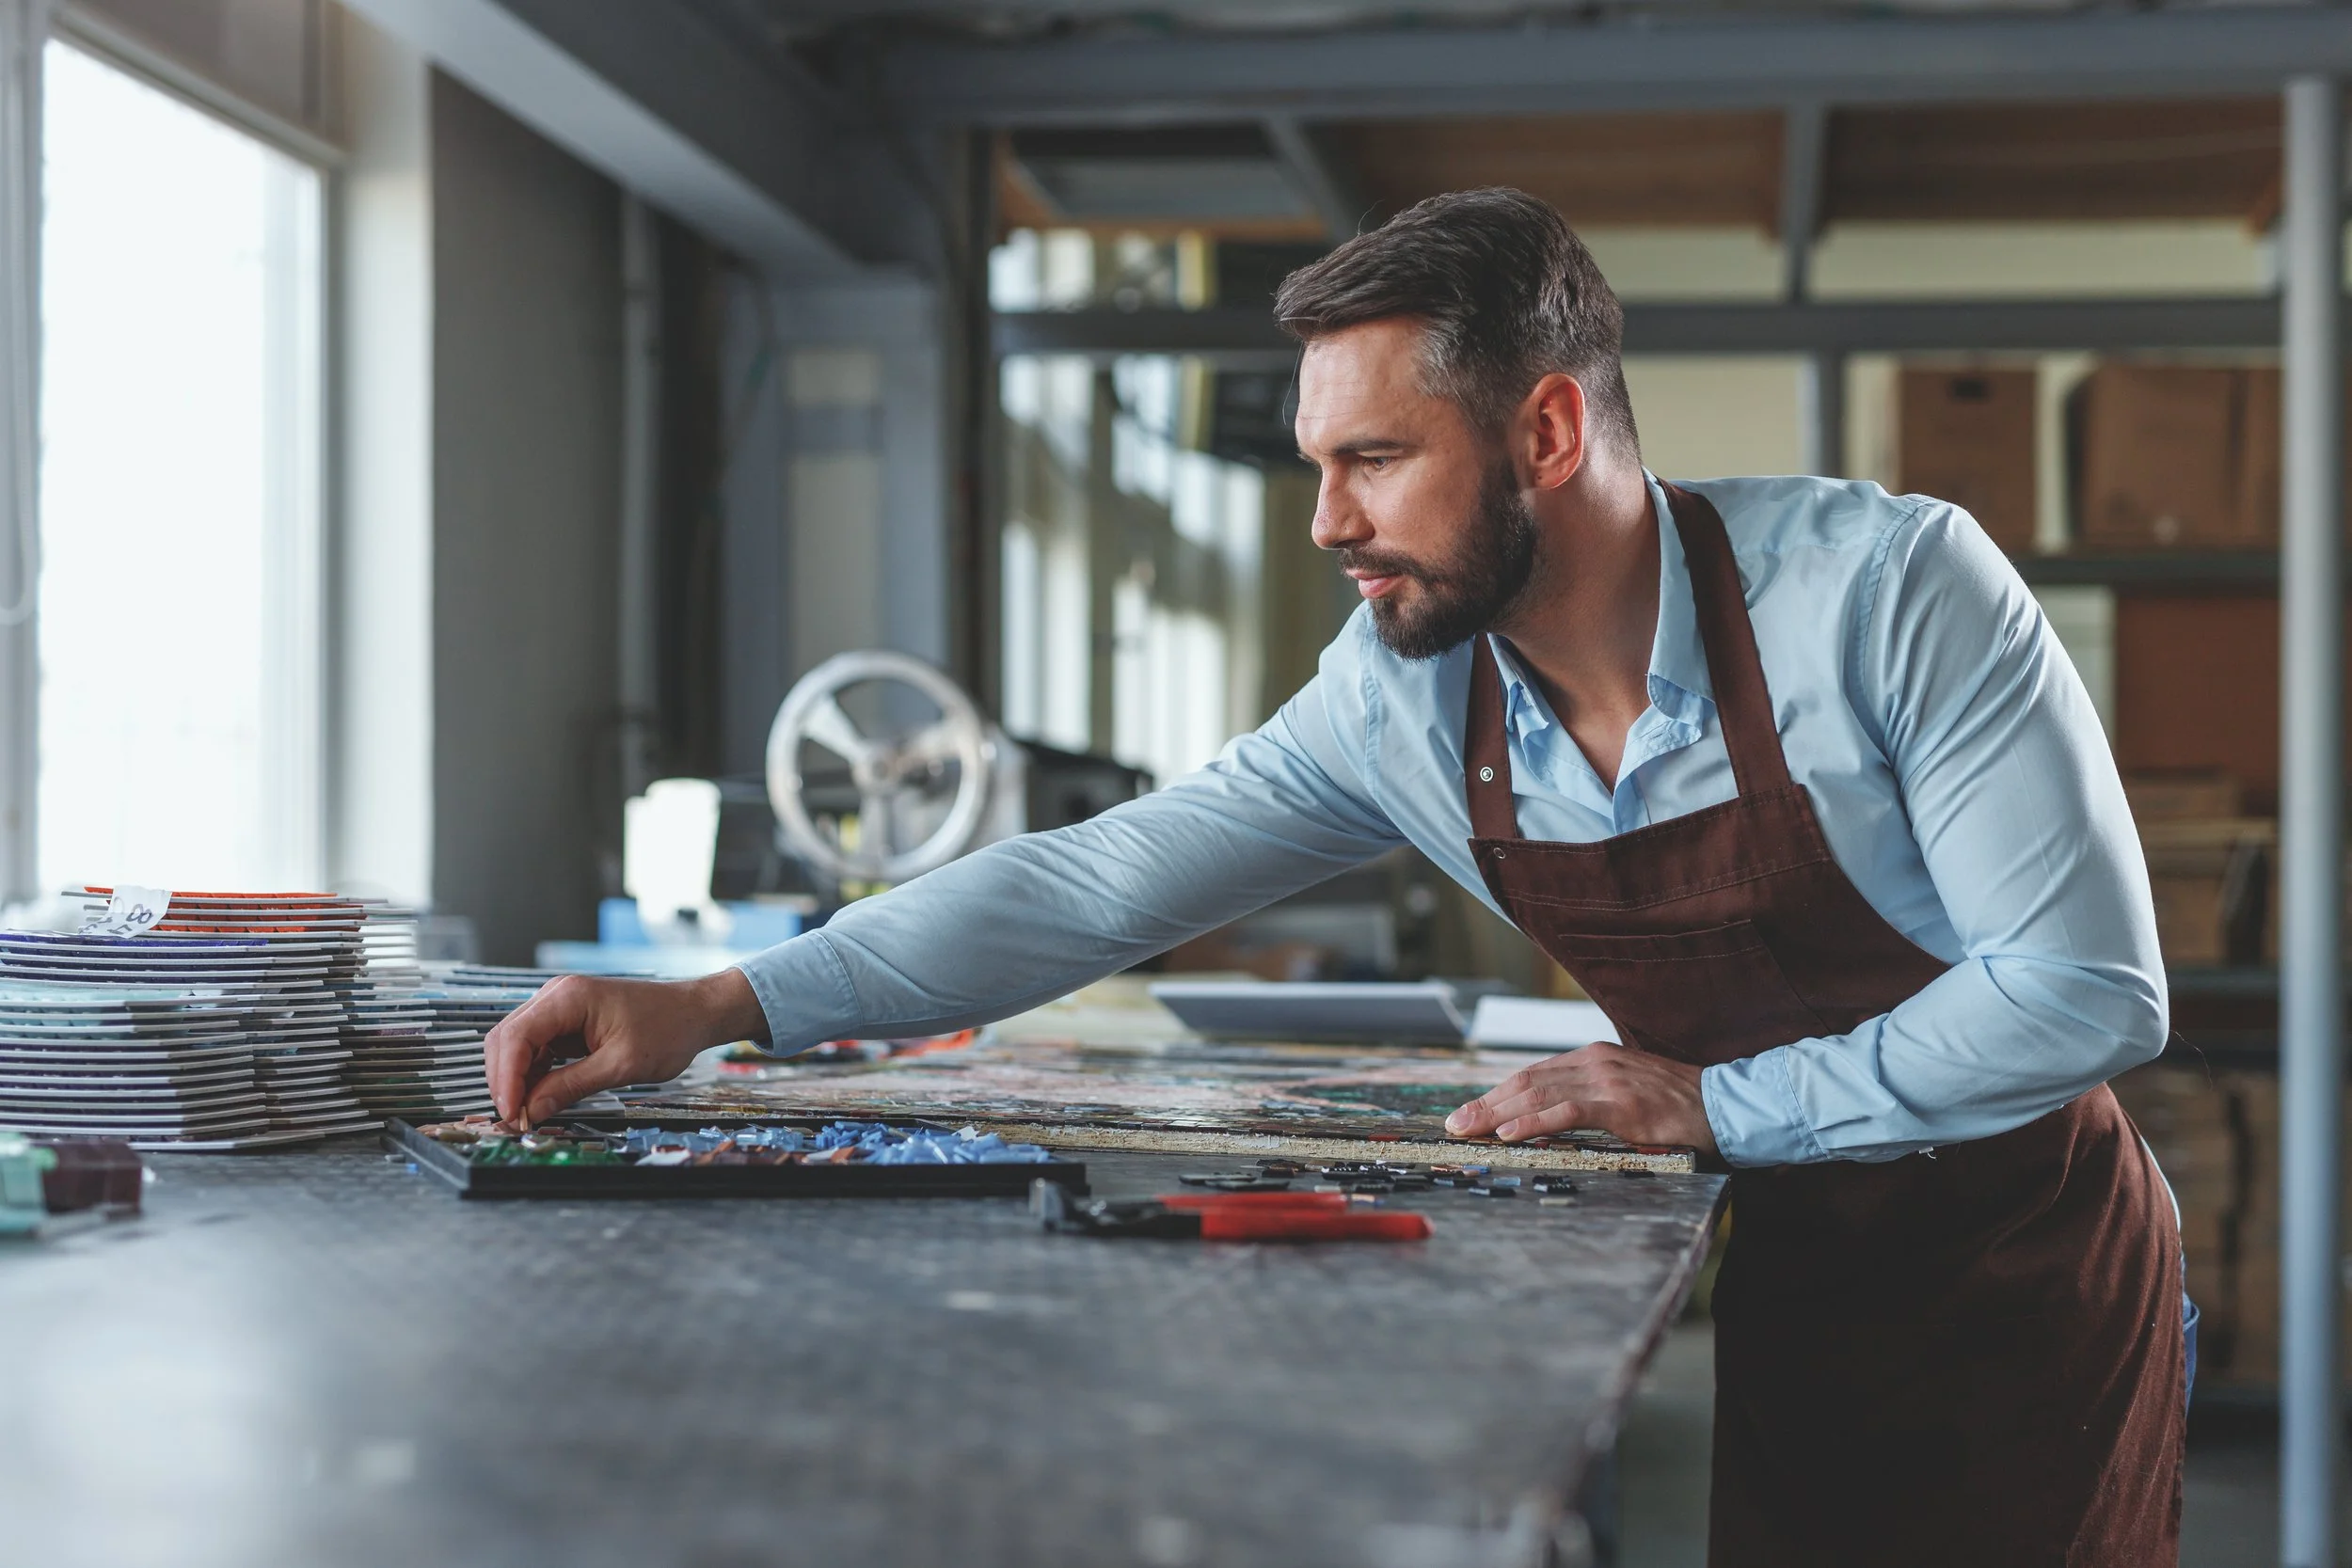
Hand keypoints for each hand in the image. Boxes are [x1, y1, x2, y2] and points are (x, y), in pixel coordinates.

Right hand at [484, 968, 768, 1126]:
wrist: (695, 1012)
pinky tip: (541, 1098)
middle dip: (505, 1081)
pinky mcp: (567, 1023)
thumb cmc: (669, 1028)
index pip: (516, 1037)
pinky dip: (533, 1075)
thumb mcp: (620, 1065)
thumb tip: (533, 1109)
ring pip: (517, 1046)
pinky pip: (537, 1049)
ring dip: (517, 1080)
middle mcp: (557, 996)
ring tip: (527, 1114)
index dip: (506, 1079)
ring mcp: (560, 1008)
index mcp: (569, 997)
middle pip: (507, 1040)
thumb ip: (572, 1086)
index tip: (511, 1112)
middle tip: (516, 1120)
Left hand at [1443, 1041, 1717, 1154]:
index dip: (1498, 1094)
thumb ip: (1592, 1098)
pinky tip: (1508, 1133)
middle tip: (1454, 1123)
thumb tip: (1554, 1117)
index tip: (1471, 1112)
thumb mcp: (1627, 1093)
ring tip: (1467, 1128)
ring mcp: (1606, 1080)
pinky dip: (1532, 1121)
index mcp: (1594, 1058)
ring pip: (1537, 1093)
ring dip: (1496, 1114)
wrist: (1724, 1104)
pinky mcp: (1619, 1104)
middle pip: (1526, 1081)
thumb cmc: (1677, 1105)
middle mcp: (1594, 1061)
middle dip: (1485, 1104)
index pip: (1533, 1074)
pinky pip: (1565, 1112)